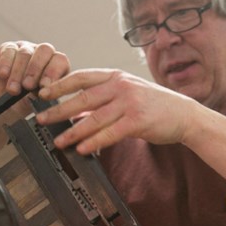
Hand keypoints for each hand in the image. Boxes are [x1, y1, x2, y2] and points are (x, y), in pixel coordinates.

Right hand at [0, 40, 71, 97]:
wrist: (9, 102)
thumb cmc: (30, 101)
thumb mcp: (41, 101)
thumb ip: (46, 93)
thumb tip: (45, 92)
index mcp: (58, 64)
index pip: (60, 60)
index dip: (53, 72)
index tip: (44, 87)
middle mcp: (44, 53)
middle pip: (44, 50)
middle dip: (35, 69)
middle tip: (28, 86)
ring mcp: (27, 48)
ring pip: (25, 53)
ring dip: (18, 72)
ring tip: (13, 89)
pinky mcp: (8, 48)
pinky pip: (8, 51)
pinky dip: (6, 64)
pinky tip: (4, 75)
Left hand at [34, 68, 199, 153]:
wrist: (185, 115)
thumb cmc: (154, 106)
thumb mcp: (127, 95)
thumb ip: (103, 100)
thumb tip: (75, 112)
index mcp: (115, 76)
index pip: (81, 77)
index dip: (59, 85)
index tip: (41, 94)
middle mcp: (121, 86)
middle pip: (82, 97)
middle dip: (58, 110)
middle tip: (41, 119)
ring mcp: (129, 102)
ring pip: (93, 118)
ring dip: (73, 131)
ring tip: (58, 141)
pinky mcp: (137, 121)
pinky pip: (110, 133)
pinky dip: (94, 142)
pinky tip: (82, 149)